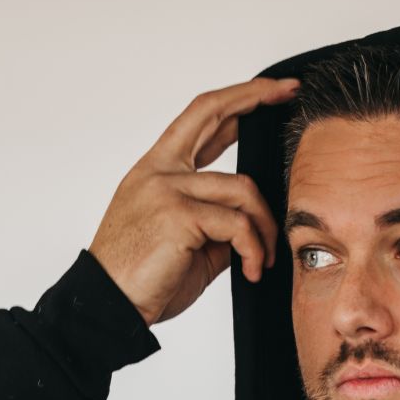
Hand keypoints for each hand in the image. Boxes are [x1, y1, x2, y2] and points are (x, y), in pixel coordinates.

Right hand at [88, 76, 300, 326]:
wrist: (110, 308)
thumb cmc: (144, 280)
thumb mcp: (191, 243)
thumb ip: (220, 222)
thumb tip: (256, 221)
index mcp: (157, 170)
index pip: (200, 117)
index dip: (237, 99)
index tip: (271, 91)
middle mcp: (158, 170)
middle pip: (212, 113)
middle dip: (256, 97)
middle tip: (290, 94)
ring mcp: (166, 188)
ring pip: (243, 189)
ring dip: (265, 228)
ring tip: (261, 261)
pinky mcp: (177, 214)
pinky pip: (238, 225)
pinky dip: (254, 250)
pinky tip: (251, 271)